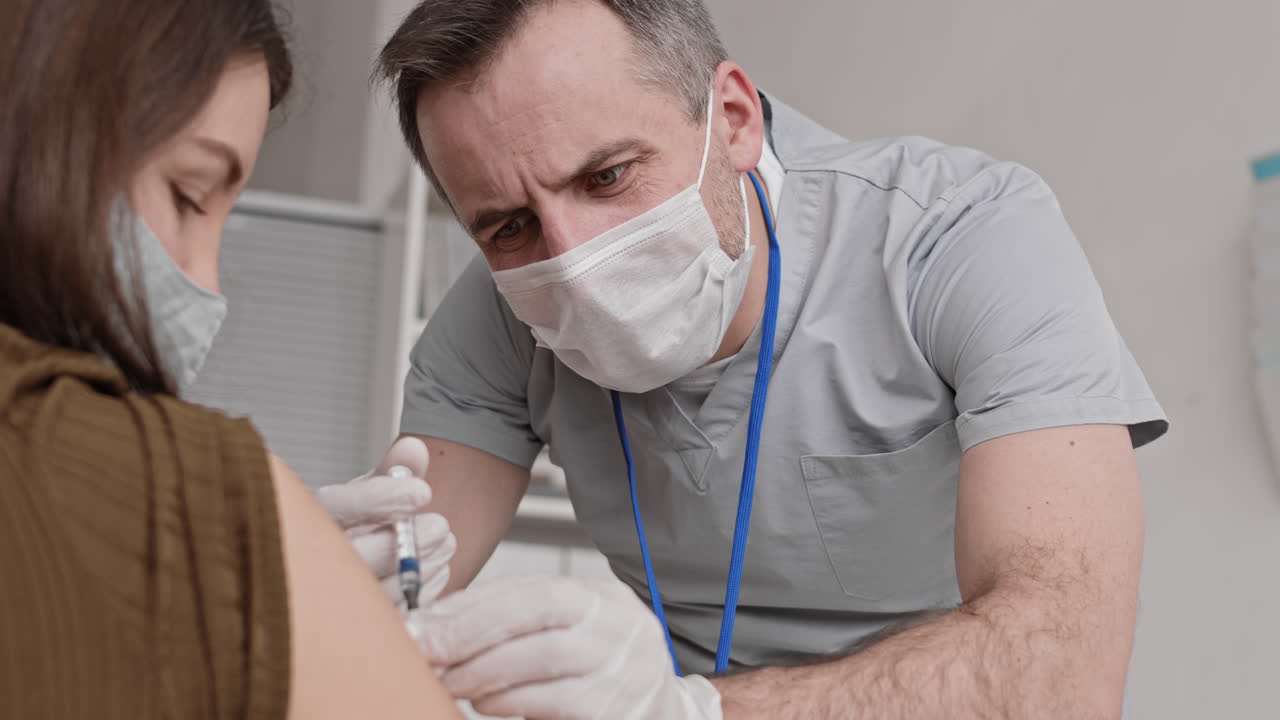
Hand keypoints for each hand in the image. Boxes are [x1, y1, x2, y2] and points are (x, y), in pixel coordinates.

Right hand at [315, 436, 456, 609]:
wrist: (347, 566)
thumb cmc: (358, 523)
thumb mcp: (373, 491)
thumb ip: (395, 470)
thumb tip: (414, 449)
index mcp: (312, 516)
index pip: (338, 506)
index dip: (381, 498)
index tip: (423, 491)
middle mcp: (313, 558)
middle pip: (353, 554)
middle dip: (406, 539)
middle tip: (441, 526)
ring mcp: (330, 597)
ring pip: (374, 589)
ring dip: (420, 566)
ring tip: (445, 545)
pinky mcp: (355, 623)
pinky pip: (390, 614)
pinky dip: (421, 591)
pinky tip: (438, 571)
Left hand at [406, 575, 722, 719]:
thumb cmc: (599, 681)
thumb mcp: (572, 639)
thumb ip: (522, 625)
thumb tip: (441, 623)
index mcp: (607, 600)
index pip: (536, 587)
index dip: (476, 602)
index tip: (427, 621)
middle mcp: (625, 627)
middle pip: (542, 608)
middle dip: (473, 628)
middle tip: (427, 648)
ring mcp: (628, 669)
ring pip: (546, 655)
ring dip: (484, 668)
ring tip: (452, 679)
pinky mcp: (618, 710)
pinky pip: (555, 702)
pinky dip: (510, 702)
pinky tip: (485, 704)